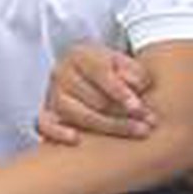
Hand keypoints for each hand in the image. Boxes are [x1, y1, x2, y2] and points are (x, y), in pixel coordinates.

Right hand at [33, 40, 156, 147]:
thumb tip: (136, 86)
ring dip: (109, 126)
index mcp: (78, 55)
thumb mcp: (122, 63)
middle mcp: (61, 73)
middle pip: (94, 98)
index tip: (139, 107)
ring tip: (135, 131)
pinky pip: (44, 124)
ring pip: (79, 115)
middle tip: (148, 123)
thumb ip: (133, 71)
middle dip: (124, 113)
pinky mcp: (47, 113)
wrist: (87, 76)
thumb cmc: (109, 71)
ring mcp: (52, 94)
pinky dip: (57, 131)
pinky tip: (75, 138)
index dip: (120, 91)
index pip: (99, 72)